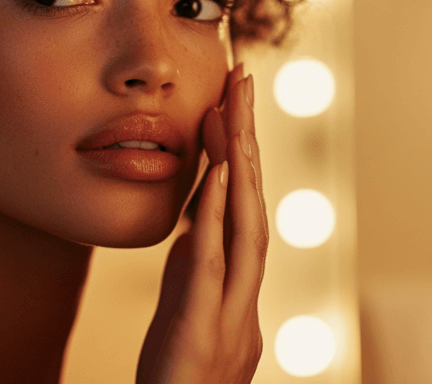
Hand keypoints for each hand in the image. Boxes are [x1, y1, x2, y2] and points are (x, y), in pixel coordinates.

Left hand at [136, 64, 267, 383]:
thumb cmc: (180, 377)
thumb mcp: (188, 310)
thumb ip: (196, 267)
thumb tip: (199, 222)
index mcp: (235, 285)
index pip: (241, 207)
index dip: (241, 152)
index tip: (232, 98)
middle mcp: (243, 293)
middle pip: (251, 203)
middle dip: (248, 138)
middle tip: (242, 78)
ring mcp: (229, 314)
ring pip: (245, 227)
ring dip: (242, 168)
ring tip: (232, 112)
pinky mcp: (202, 334)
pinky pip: (212, 267)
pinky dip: (216, 219)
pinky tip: (217, 177)